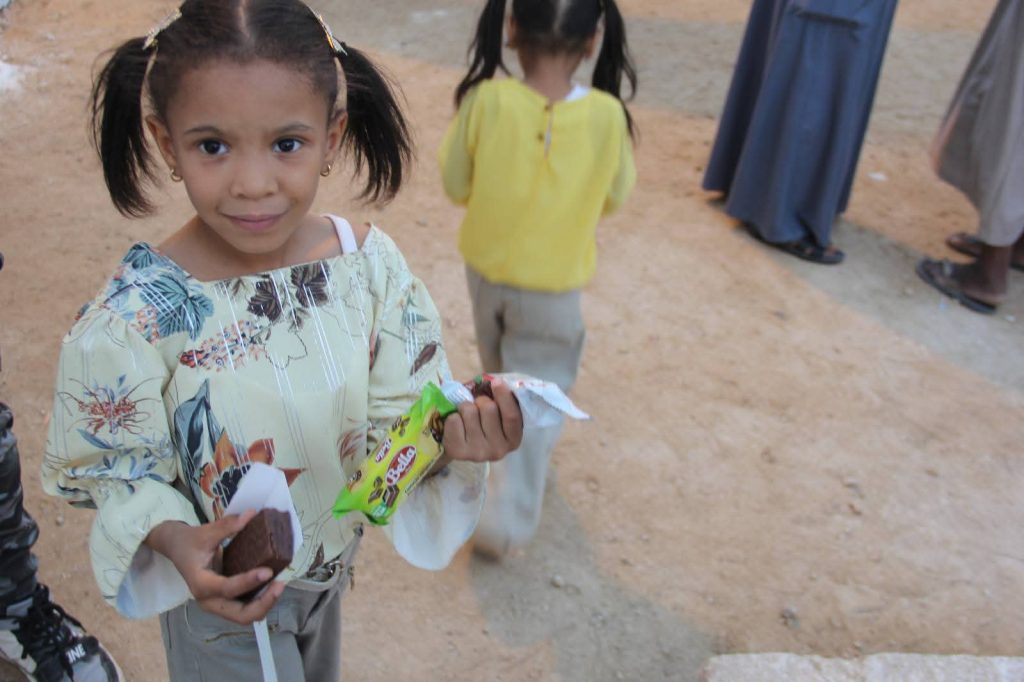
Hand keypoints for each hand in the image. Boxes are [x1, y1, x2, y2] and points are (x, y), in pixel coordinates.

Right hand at [145, 512, 285, 624]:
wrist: (177, 548)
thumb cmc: (189, 541)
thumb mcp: (205, 532)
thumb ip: (227, 526)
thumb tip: (251, 514)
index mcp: (201, 584)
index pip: (227, 588)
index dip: (248, 582)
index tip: (268, 571)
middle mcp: (209, 600)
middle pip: (240, 615)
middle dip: (263, 604)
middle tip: (280, 585)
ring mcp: (218, 603)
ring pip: (246, 615)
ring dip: (265, 603)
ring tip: (280, 584)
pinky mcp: (226, 600)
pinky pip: (247, 606)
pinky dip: (261, 599)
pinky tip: (273, 584)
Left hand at [441, 378, 522, 463]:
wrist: (460, 445)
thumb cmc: (482, 424)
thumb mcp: (498, 415)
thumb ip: (501, 401)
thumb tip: (497, 382)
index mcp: (512, 439)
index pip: (512, 416)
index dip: (505, 397)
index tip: (497, 382)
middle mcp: (499, 450)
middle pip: (489, 408)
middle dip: (481, 401)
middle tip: (477, 406)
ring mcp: (479, 453)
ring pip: (469, 411)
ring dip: (465, 407)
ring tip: (466, 417)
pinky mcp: (459, 452)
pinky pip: (454, 420)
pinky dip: (453, 416)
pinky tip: (457, 426)